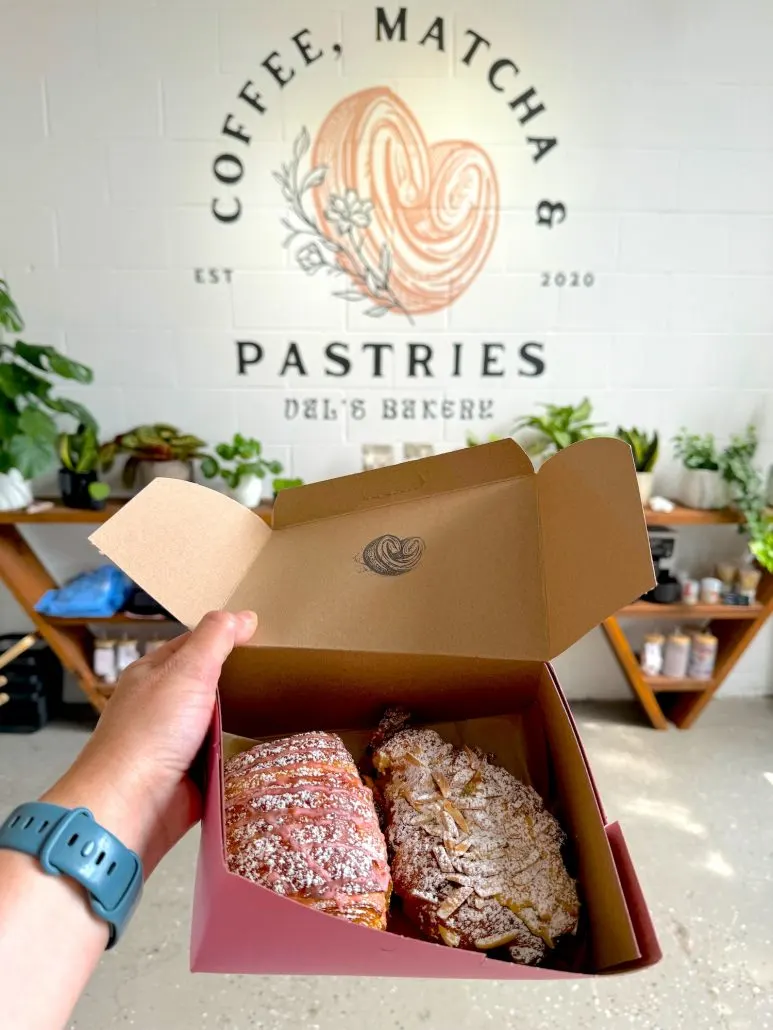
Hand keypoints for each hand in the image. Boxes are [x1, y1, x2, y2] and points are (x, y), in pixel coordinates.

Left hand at [44, 610, 257, 872]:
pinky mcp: (191, 778)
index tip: (263, 638)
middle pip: (210, 685)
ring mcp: (175, 744)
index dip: (225, 638)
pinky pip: (223, 760)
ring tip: (284, 712)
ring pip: (220, 724)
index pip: (194, 645)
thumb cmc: (152, 731)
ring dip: (245, 723)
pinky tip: (269, 750)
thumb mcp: (187, 670)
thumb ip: (214, 639)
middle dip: (241, 683)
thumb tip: (242, 616)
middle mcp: (162, 707)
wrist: (130, 806)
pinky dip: (241, 757)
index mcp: (153, 674)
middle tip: (280, 678)